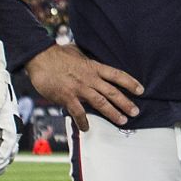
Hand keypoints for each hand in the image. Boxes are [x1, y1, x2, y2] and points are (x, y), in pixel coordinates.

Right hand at [26, 42, 141, 133]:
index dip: (130, 83)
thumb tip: (91, 58)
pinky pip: (78, 112)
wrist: (40, 58)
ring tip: (122, 120)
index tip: (141, 90)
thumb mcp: (77, 52)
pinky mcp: (67, 97)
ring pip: (101, 103)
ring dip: (113, 113)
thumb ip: (86, 59)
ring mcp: (79, 88)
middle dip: (126, 103)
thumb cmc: (57, 54)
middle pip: (112, 92)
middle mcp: (89, 78)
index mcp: (93, 67)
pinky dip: (83, 121)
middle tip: (136, 112)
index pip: (116, 75)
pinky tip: (86, 128)